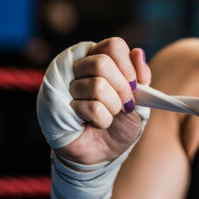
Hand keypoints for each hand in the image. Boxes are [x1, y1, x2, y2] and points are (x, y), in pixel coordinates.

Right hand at [38, 37, 150, 165]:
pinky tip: (97, 123)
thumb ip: (141, 78)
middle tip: (126, 104)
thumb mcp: (140, 101)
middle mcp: (81, 67)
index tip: (136, 84)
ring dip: (113, 107)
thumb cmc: (121, 123)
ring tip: (110, 115)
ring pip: (97, 86)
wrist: (104, 153)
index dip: (127, 65)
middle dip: (122, 88)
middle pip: (102, 63)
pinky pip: (91, 107)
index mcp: (103, 60)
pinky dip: (102, 119)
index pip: (113, 45)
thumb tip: (138, 52)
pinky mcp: (57, 105)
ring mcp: (66, 84)